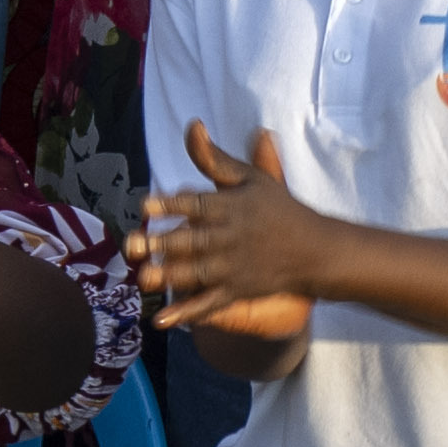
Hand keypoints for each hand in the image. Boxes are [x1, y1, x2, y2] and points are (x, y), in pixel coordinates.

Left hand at [128, 118, 330, 341]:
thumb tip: (193, 126)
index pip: (197, 204)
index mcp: (232, 207)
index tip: (145, 206)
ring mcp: (234, 267)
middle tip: (132, 245)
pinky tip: (163, 320)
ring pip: (197, 273)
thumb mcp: (252, 178)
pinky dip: (187, 313)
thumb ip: (216, 159)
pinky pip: (210, 304)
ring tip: (143, 278)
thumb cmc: (279, 208)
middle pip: (192, 240)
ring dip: (170, 276)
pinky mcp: (238, 291)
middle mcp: (231, 237)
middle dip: (162, 244)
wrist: (315, 251)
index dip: (171, 205)